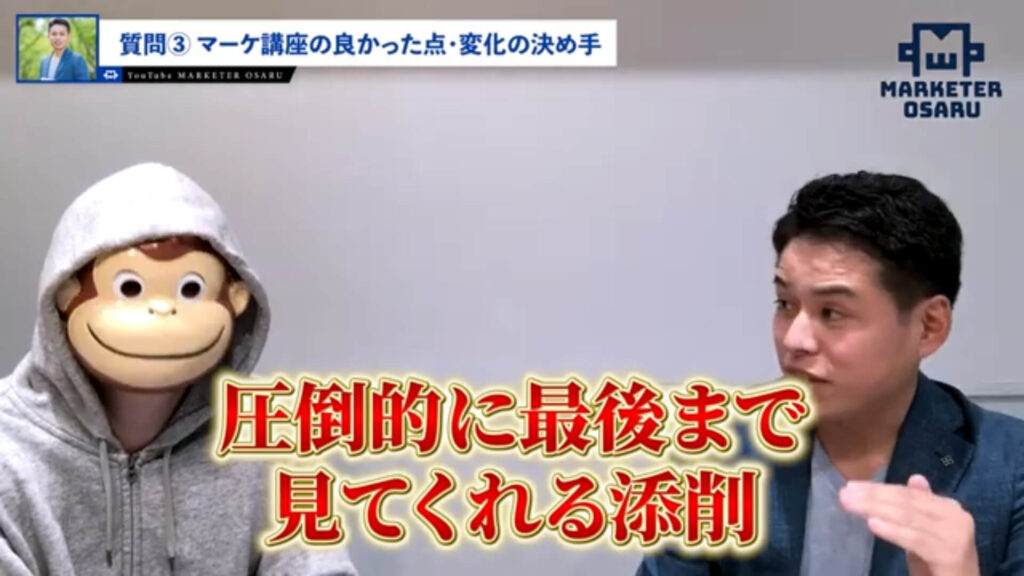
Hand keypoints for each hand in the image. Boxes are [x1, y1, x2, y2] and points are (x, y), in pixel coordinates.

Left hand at [839, 474, 978, 575]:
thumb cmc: (938, 563)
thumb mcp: (924, 533)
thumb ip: (918, 507)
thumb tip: (915, 477)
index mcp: (949, 508)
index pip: (908, 494)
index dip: (879, 489)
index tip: (851, 486)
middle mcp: (957, 517)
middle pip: (907, 503)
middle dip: (873, 497)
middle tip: (844, 494)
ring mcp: (956, 536)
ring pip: (908, 518)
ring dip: (876, 509)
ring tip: (851, 505)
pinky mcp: (951, 555)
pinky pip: (915, 540)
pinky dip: (893, 531)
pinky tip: (873, 524)